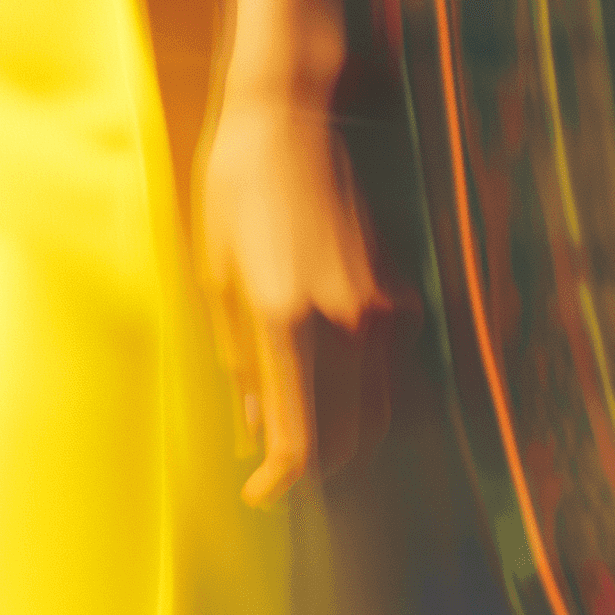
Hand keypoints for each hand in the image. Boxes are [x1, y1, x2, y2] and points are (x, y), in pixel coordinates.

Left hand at [197, 90, 398, 507]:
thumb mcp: (215, 275)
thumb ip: (241, 359)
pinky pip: (391, 369)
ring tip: (301, 434)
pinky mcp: (398, 287)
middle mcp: (343, 321)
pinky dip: (367, 393)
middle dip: (314, 465)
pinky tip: (332, 383)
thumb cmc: (233, 190)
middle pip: (347, 438)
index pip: (299, 437)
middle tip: (277, 468)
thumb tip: (256, 423)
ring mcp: (379, 305)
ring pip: (380, 411)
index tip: (260, 494)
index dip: (281, 479)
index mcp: (285, 319)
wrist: (284, 119)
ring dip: (345, 435)